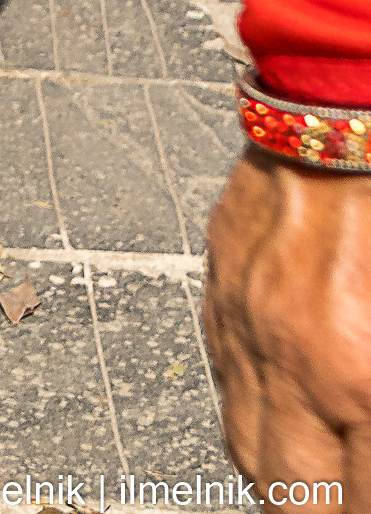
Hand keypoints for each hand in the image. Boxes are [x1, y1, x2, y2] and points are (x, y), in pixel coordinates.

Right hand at [205, 147, 370, 497]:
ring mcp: (247, 324)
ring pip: (248, 452)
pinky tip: (284, 417)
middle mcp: (298, 360)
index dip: (362, 508)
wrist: (343, 101)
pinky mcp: (219, 289)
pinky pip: (223, 381)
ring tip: (314, 486)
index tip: (367, 500)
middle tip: (343, 504)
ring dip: (284, 482)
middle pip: (295, 498)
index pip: (357, 498)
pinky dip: (253, 415)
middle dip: (322, 512)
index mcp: (364, 373)